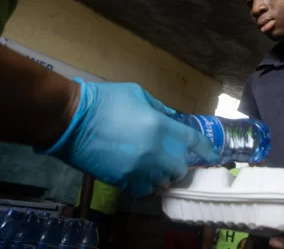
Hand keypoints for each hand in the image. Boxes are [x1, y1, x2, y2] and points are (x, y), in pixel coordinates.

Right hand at [43, 79, 217, 196]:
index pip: (193, 141)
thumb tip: (171, 118)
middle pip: (180, 167)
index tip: (212, 154)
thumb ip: (159, 108)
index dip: (205, 148)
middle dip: (179, 162)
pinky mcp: (121, 180)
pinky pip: (142, 189)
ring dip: (162, 174)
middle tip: (172, 155)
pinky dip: (145, 184)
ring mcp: (137, 169)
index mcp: (161, 127)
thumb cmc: (105, 100)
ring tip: (154, 165)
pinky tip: (140, 174)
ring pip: (162, 181)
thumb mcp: (138, 94)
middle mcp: (154, 152)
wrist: (71, 120)